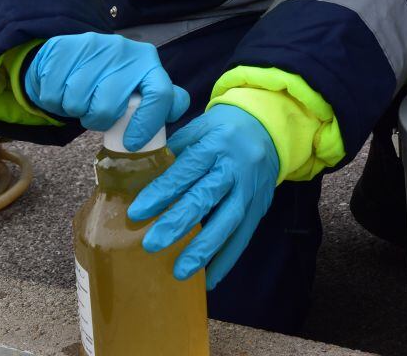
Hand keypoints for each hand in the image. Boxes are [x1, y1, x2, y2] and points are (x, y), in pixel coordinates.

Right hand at [24, 33, 189, 148]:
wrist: (68, 55)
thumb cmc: (109, 77)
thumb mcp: (137, 82)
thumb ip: (157, 98)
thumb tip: (174, 111)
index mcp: (147, 60)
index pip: (159, 94)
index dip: (147, 124)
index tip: (132, 143)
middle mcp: (123, 50)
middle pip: (109, 107)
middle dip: (99, 120)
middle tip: (97, 114)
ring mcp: (91, 46)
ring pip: (78, 103)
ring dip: (75, 110)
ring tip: (80, 98)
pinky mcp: (61, 48)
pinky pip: (53, 95)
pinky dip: (54, 101)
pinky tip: (62, 89)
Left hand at [126, 104, 279, 289]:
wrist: (270, 127)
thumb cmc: (225, 128)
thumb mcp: (199, 128)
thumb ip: (174, 151)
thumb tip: (138, 176)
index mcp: (216, 144)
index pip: (186, 170)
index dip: (162, 191)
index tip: (137, 212)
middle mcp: (235, 167)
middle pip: (206, 197)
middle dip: (179, 223)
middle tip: (152, 244)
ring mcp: (250, 189)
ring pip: (228, 221)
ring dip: (204, 248)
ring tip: (181, 271)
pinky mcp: (260, 206)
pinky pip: (244, 235)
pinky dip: (227, 259)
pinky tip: (210, 279)